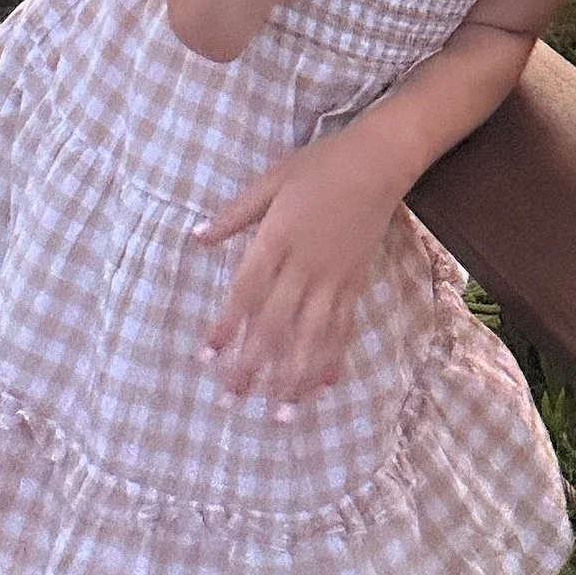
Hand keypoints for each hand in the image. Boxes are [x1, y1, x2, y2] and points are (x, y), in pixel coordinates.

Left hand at [193, 137, 398, 402]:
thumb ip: (236, 213)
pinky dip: (332, 357)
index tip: (207, 355)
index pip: (247, 289)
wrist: (378, 160)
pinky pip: (343, 326)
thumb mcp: (272, 179)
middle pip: (276, 321)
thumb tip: (197, 238)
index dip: (226, 324)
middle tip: (232, 398)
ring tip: (279, 413)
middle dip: (253, 363)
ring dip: (294, 375)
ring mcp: (333, 277)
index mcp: (279, 237)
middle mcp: (305, 264)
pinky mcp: (355, 281)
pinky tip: (322, 386)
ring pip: (310, 334)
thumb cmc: (320, 166)